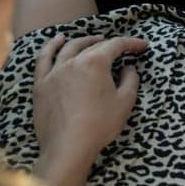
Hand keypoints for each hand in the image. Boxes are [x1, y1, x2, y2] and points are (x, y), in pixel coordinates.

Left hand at [33, 33, 146, 173]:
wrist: (68, 147)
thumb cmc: (99, 125)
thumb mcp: (125, 102)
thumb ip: (130, 80)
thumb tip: (128, 68)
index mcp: (95, 63)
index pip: (116, 45)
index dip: (132, 43)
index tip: (143, 46)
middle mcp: (73, 61)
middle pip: (92, 45)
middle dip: (109, 43)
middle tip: (121, 48)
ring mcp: (54, 72)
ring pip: (68, 48)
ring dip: (83, 40)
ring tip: (93, 39)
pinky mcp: (41, 84)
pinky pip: (44, 59)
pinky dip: (51, 47)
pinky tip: (57, 41)